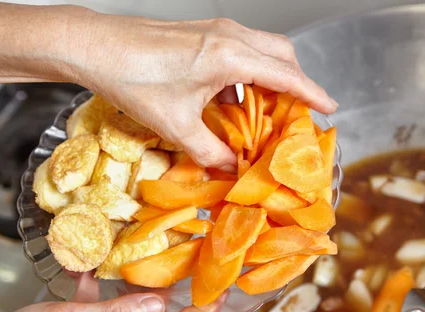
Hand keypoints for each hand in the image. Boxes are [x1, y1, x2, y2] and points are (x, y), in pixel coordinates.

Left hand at [72, 13, 337, 167]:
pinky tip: (232, 102)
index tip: (330, 108)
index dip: (312, 93)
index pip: (286, 75)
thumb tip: (232, 167)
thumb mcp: (176, 125)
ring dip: (270, 77)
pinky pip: (240, 52)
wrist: (94, 46)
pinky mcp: (202, 34)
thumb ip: (211, 151)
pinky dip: (247, 75)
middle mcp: (229, 37)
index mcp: (230, 56)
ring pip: (262, 50)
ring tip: (266, 112)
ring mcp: (216, 31)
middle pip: (282, 54)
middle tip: (296, 113)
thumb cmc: (132, 79)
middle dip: (296, 81)